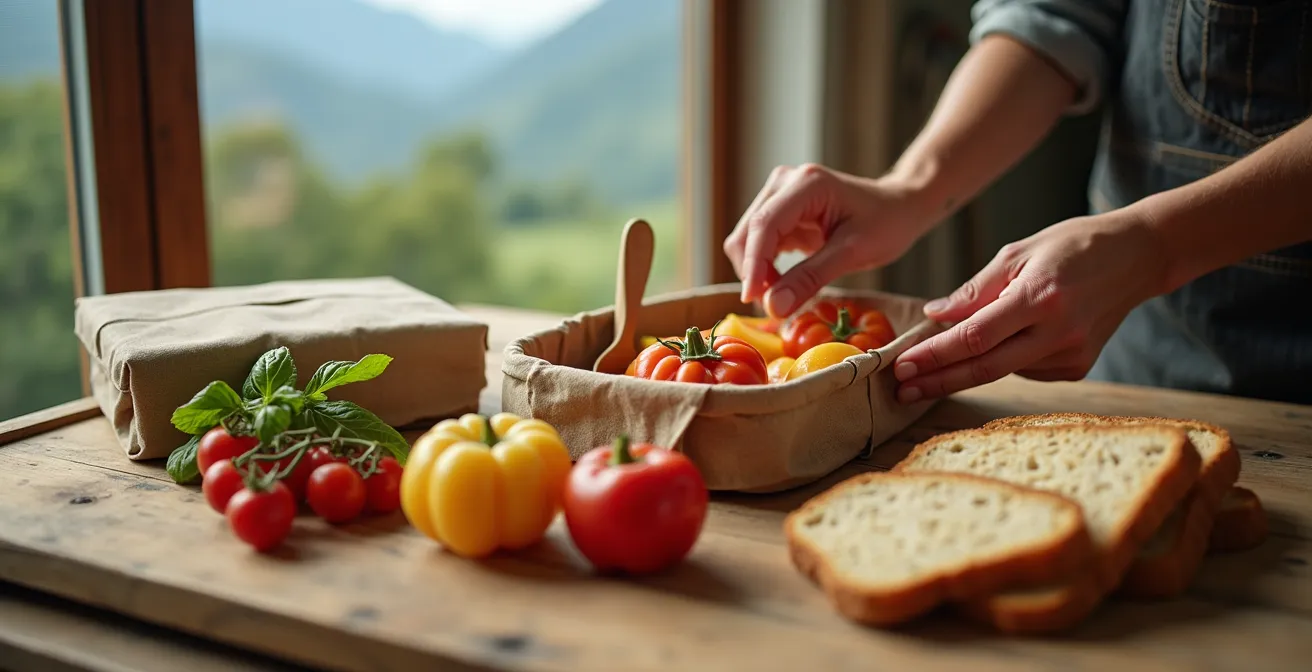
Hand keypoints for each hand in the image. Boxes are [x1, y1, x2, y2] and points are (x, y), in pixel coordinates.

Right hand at [723, 163, 936, 318]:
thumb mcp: (853, 253)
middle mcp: (785, 183)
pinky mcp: (780, 212)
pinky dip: (764, 268)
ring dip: (756, 271)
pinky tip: (782, 285)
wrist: (899, 207)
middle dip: (753, 271)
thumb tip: (773, 307)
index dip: (754, 264)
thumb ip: (811, 278)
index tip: (753, 298)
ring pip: (747, 239)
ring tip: (782, 296)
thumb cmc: (886, 223)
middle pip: (748, 232)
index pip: (765, 225)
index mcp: (806, 184)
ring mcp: (779, 196)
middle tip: (773, 306)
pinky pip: (758, 244)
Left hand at [891, 209, 1168, 402]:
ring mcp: (1072, 354)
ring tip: (944, 354)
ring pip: (1004, 370)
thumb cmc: (1073, 246)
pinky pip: (1025, 369)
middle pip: (985, 368)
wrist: (1138, 256)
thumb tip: (933, 314)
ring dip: (968, 366)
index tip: (903, 365)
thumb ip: (975, 290)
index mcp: (1039, 297)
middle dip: (938, 380)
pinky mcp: (1079, 366)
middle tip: (901, 389)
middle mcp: (1058, 331)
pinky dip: (1005, 357)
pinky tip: (1011, 337)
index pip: (974, 336)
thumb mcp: (1019, 252)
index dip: (935, 355)